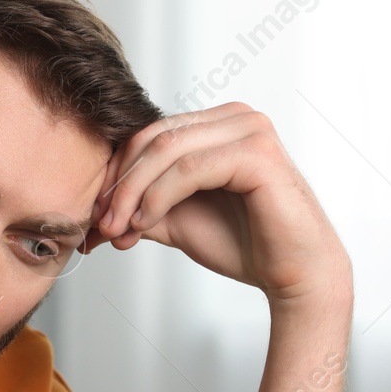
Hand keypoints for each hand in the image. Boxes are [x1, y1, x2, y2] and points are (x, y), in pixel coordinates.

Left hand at [77, 102, 350, 308]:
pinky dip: (158, 196)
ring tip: (118, 230)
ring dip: (132, 193)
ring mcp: (249, 130)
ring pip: (166, 150)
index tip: (96, 217)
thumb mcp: (177, 220)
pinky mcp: (257, 153)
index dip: (115, 174)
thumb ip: (141, 206)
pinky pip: (189, 168)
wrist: (293, 274)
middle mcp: (234, 118)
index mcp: (216, 125)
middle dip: (119, 184)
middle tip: (101, 225)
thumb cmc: (245, 244)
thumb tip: (97, 213)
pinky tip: (144, 223)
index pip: (149, 135)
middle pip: (152, 138)